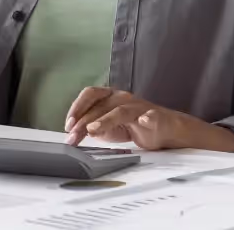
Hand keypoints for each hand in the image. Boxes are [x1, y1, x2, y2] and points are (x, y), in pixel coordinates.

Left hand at [64, 87, 233, 152]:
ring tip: (93, 130)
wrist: (165, 131)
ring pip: (120, 111)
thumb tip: (74, 133)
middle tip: (74, 137)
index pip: (90, 95)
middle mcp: (123, 98)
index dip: (77, 107)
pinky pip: (151, 117)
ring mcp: (139, 107)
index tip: (67, 124)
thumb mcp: (108, 128)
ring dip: (105, 120)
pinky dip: (148, 119)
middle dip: (84, 122)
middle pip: (100, 106)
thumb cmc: (133, 126)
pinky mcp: (156, 117)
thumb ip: (92, 128)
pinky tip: (144, 122)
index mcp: (110, 97)